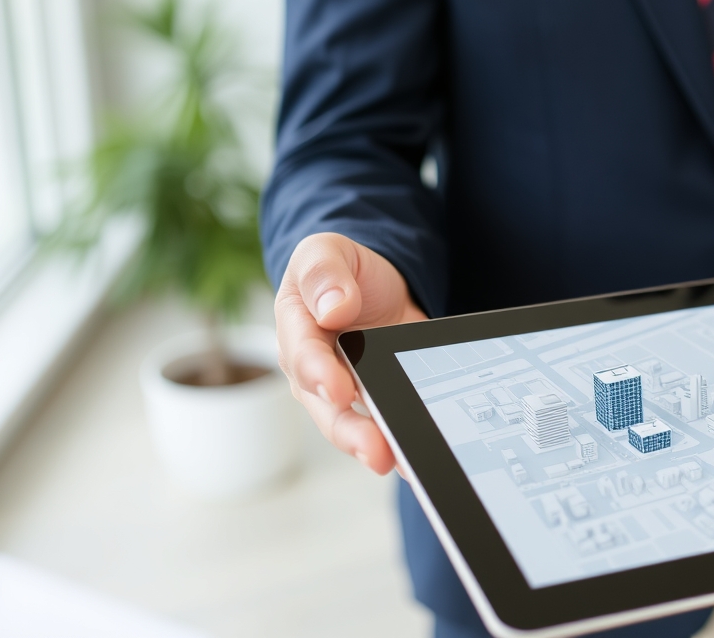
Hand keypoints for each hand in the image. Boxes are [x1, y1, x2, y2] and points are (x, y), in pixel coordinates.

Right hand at [275, 232, 426, 474]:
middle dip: (349, 431)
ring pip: (352, 424)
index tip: (339, 390)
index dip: (320, 374)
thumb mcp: (328, 251)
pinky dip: (400, 441)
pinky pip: (383, 424)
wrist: (375, 283)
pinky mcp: (374, 399)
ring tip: (400, 462)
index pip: (304, 354)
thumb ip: (324, 273)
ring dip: (373, 446)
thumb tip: (333, 308)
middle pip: (326, 406)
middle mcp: (315, 369)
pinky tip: (417, 459)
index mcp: (297, 328)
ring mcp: (345, 389)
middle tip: (376, 450)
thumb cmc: (341, 270)